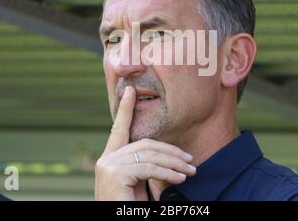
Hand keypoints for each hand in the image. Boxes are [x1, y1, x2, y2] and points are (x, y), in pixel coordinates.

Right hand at [95, 86, 195, 200]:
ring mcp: (108, 165)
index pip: (119, 129)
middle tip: (191, 161)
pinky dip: (169, 173)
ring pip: (150, 155)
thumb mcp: (140, 184)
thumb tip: (169, 156)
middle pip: (145, 144)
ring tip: (191, 172)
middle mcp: (106, 158)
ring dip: (175, 164)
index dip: (126, 109)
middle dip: (171, 151)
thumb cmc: (131, 206)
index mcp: (111, 158)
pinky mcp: (114, 173)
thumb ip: (146, 166)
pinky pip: (149, 168)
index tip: (130, 90)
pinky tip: (181, 179)